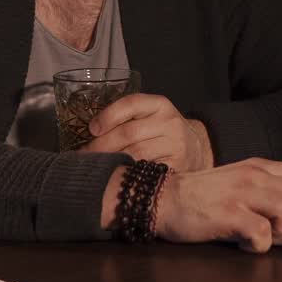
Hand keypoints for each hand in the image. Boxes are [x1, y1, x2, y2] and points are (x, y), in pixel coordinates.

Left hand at [82, 94, 213, 171]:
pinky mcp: (177, 166)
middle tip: (83, 157)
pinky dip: (127, 174)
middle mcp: (169, 122)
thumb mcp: (151, 116)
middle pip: (128, 133)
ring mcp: (175, 145)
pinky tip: (115, 177)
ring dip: (110, 162)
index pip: (131, 103)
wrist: (198, 149)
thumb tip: (89, 134)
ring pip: (135, 154)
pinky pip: (145, 171)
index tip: (91, 129)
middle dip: (101, 146)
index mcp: (160, 105)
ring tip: (94, 168)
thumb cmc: (163, 132)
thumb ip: (127, 119)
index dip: (108, 115)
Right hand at [154, 158, 281, 252]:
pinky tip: (244, 242)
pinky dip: (259, 246)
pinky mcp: (230, 214)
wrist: (164, 198)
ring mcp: (243, 193)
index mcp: (259, 166)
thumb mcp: (238, 178)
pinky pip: (263, 234)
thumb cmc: (201, 194)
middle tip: (275, 227)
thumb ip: (265, 185)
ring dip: (279, 230)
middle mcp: (255, 175)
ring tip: (258, 232)